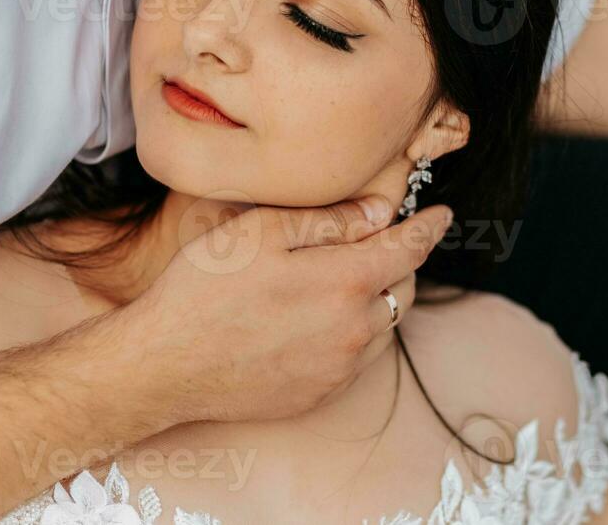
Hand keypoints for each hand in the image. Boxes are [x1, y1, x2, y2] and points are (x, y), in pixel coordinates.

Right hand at [127, 195, 452, 425]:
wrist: (165, 363)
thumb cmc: (205, 288)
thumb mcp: (261, 232)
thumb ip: (328, 221)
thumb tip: (378, 213)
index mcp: (345, 282)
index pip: (409, 249)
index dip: (429, 227)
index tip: (442, 215)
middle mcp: (353, 331)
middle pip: (403, 288)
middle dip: (399, 260)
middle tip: (377, 240)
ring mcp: (339, 369)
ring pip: (384, 326)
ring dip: (377, 299)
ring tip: (343, 278)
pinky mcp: (320, 394)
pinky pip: (357, 358)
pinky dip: (354, 332)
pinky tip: (318, 318)